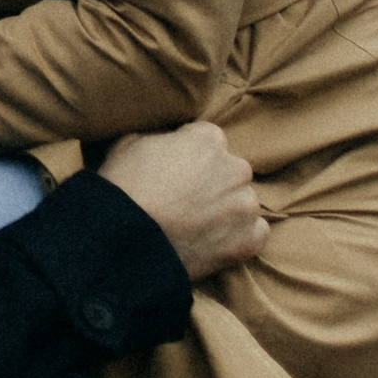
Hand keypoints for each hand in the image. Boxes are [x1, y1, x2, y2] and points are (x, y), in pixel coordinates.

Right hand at [98, 123, 268, 283]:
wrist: (125, 241)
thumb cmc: (123, 188)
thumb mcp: (129, 142)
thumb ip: (159, 136)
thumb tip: (166, 142)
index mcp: (209, 140)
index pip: (206, 142)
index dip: (187, 158)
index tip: (172, 175)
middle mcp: (236, 168)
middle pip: (229, 172)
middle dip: (211, 183)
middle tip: (183, 202)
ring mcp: (245, 206)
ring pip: (242, 202)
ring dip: (225, 210)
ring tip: (195, 225)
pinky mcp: (248, 240)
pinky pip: (254, 233)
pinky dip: (238, 237)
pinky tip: (212, 241)